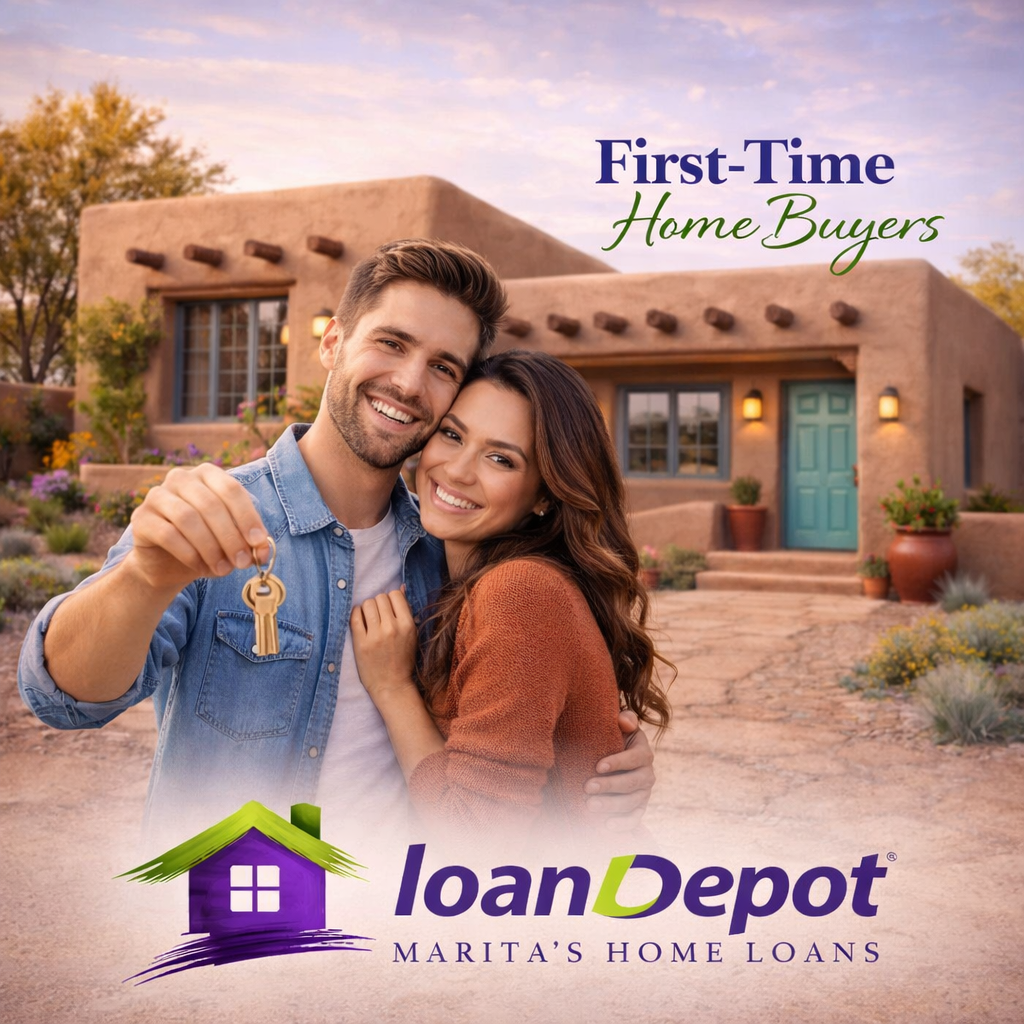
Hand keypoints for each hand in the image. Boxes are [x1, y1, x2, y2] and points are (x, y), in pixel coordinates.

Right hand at [125, 463, 269, 592]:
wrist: (167, 566)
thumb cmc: (206, 546)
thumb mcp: (233, 542)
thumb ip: (249, 541)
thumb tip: (263, 550)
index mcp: (208, 474)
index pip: (232, 489)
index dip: (247, 517)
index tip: (258, 543)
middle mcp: (180, 478)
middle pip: (211, 504)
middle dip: (231, 537)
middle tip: (242, 562)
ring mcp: (157, 495)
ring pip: (188, 518)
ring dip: (210, 547)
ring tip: (223, 569)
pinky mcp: (141, 517)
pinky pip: (167, 534)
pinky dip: (189, 553)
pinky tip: (199, 566)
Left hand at [350, 588, 418, 703]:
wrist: (391, 685)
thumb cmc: (403, 660)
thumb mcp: (412, 635)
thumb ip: (406, 611)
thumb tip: (401, 587)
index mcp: (408, 625)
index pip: (395, 595)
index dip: (391, 600)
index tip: (389, 609)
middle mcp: (392, 628)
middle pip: (380, 597)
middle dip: (379, 604)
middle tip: (379, 616)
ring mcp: (375, 636)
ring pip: (367, 604)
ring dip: (367, 609)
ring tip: (369, 619)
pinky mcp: (361, 643)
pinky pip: (354, 616)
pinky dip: (356, 614)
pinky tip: (360, 621)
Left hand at [584, 711, 654, 831]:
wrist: (614, 759)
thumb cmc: (613, 739)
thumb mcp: (619, 727)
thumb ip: (624, 720)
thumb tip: (625, 721)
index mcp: (644, 753)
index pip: (635, 758)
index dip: (618, 762)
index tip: (597, 766)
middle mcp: (647, 774)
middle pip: (632, 783)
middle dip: (609, 786)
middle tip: (587, 787)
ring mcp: (644, 794)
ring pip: (631, 802)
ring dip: (611, 805)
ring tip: (589, 806)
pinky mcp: (638, 809)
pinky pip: (634, 819)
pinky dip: (622, 824)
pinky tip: (606, 825)